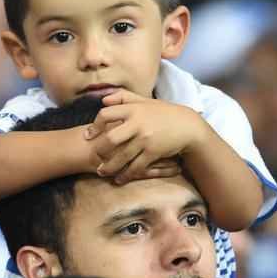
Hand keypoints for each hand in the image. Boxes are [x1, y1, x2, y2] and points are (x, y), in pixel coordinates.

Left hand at [85, 91, 202, 182]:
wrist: (187, 126)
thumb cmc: (164, 113)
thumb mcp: (145, 101)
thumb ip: (124, 98)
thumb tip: (103, 100)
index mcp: (133, 109)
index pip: (105, 114)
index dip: (95, 125)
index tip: (89, 135)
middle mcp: (137, 123)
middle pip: (110, 138)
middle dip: (99, 150)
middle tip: (94, 156)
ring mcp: (145, 139)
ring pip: (121, 156)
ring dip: (109, 167)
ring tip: (101, 171)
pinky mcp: (153, 152)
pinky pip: (136, 166)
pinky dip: (126, 175)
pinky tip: (119, 179)